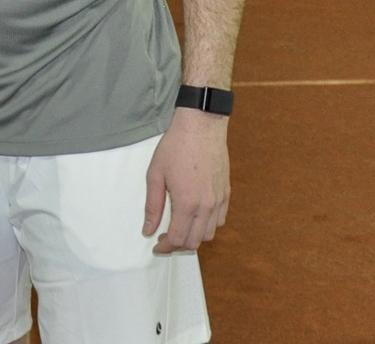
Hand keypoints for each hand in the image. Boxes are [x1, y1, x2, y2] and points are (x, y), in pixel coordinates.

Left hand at [143, 107, 229, 252]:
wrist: (201, 127)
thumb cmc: (176, 147)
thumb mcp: (155, 175)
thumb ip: (152, 206)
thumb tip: (148, 230)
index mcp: (187, 203)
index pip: (177, 239)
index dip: (165, 247)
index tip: (156, 246)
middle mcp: (206, 206)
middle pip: (194, 241)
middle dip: (177, 245)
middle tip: (164, 238)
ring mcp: (219, 200)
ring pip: (209, 233)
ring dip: (194, 237)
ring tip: (179, 228)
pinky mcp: (226, 192)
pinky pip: (220, 220)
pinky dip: (208, 225)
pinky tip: (195, 217)